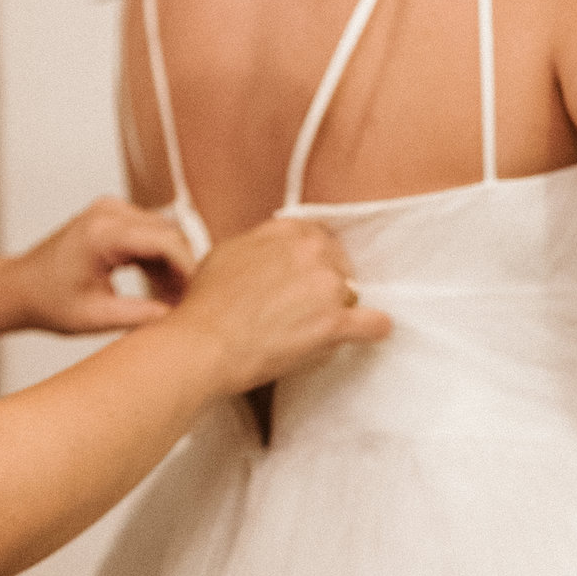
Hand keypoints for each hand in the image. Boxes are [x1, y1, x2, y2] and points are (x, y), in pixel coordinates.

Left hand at [0, 198, 199, 335]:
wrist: (19, 287)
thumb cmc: (48, 302)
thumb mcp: (95, 317)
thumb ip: (139, 316)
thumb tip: (180, 318)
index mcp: (102, 233)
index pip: (165, 241)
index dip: (190, 270)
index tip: (200, 298)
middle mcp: (109, 212)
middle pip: (170, 233)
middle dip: (185, 268)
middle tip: (190, 304)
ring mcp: (111, 210)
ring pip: (165, 233)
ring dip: (174, 265)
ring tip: (174, 301)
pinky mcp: (114, 217)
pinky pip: (150, 233)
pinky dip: (160, 260)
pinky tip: (161, 290)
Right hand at [174, 216, 391, 395]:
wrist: (202, 344)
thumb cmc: (205, 305)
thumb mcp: (225, 253)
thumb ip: (259, 245)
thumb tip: (274, 252)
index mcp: (284, 231)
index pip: (319, 238)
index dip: (315, 261)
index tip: (306, 278)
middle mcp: (309, 250)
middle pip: (339, 265)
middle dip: (327, 286)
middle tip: (306, 309)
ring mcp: (325, 286)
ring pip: (352, 294)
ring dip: (339, 310)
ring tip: (314, 330)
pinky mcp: (333, 323)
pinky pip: (373, 323)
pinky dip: (374, 328)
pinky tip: (372, 332)